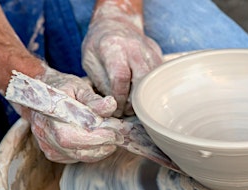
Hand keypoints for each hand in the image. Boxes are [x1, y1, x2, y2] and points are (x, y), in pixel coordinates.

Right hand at [18, 64, 122, 163]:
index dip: (96, 137)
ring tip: (113, 140)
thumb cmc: (62, 88)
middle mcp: (45, 132)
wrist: (41, 94)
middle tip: (119, 137)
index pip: (72, 135)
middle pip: (76, 148)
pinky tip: (100, 143)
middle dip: (101, 145)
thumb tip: (110, 105)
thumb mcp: (79, 87)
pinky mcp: (52, 153)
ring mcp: (47, 145)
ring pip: (78, 156)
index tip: (115, 132)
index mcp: (49, 114)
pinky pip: (75, 158)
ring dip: (99, 150)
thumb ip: (94, 98)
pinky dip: (91, 153)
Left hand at [82, 1, 162, 116]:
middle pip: (142, 81)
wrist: (115, 22)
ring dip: (145, 97)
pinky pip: (158, 77)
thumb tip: (114, 103)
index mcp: (113, 47)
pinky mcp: (158, 54)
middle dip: (135, 101)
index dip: (120, 98)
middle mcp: (134, 47)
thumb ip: (101, 82)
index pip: (121, 78)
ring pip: (154, 81)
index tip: (116, 108)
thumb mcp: (89, 61)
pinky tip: (140, 92)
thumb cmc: (99, 44)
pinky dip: (151, 88)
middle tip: (126, 110)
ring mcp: (149, 50)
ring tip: (133, 103)